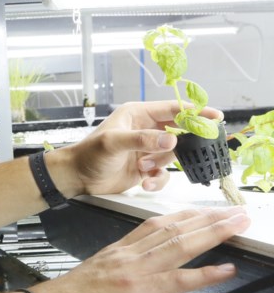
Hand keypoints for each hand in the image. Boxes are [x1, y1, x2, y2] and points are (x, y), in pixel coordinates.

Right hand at [30, 207, 248, 292]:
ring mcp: (134, 270)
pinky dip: (204, 274)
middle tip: (235, 211)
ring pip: (179, 245)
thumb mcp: (94, 274)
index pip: (156, 225)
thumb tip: (132, 276)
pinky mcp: (137, 291)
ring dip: (213, 234)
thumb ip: (117, 269)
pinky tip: (225, 269)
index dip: (184, 216)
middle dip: (207, 218)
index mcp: (118, 250)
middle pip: (173, 229)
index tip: (204, 211)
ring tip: (237, 225)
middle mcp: (128, 254)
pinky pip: (177, 279)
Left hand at [58, 100, 223, 195]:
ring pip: (172, 155)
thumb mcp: (113, 143)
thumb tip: (170, 139)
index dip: (195, 112)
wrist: (76, 177)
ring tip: (142, 168)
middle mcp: (145, 130)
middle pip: (178, 132)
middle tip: (198, 149)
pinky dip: (157, 180)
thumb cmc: (88, 154)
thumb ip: (142, 140)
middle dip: (185, 142)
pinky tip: (144, 183)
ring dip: (161, 164)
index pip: (172, 109)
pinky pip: (163, 174)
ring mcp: (146, 150)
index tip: (215, 116)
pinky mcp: (145, 168)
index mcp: (137, 115)